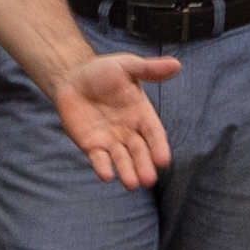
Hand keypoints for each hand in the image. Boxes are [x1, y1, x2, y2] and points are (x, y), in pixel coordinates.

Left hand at [48, 50, 181, 189]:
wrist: (73, 77)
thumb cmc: (104, 71)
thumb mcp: (127, 66)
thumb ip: (149, 69)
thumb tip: (176, 64)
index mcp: (142, 114)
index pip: (154, 133)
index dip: (158, 146)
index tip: (163, 160)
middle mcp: (129, 131)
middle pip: (140, 151)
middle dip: (144, 165)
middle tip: (148, 180)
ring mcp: (111, 140)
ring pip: (122, 159)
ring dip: (127, 172)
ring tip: (132, 184)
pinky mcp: (92, 145)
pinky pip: (99, 158)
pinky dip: (103, 167)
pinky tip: (106, 175)